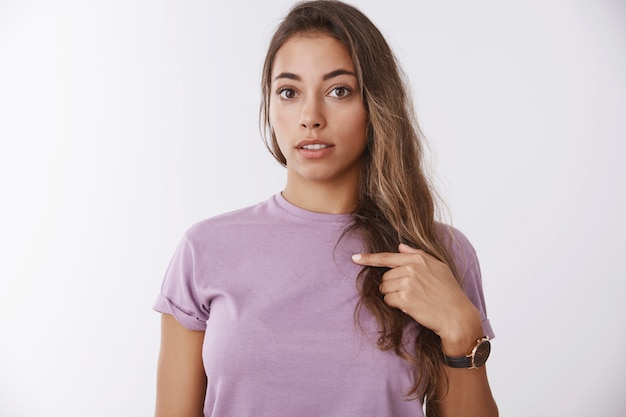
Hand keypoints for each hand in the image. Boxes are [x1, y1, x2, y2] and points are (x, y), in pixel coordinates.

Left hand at [352, 243, 482, 354]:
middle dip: (391, 285)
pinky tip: (410, 306)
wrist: (456, 315)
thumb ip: (417, 254)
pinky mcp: (405, 299)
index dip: (368, 258)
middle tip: (409, 292)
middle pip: (385, 276)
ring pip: (384, 288)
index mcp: (418, 259)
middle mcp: (411, 269)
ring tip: (411, 299)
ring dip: (392, 295)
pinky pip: (388, 300)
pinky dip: (395, 305)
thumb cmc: (449, 291)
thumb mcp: (438, 266)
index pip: (387, 257)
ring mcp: (407, 283)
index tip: (355, 258)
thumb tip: (400, 246)